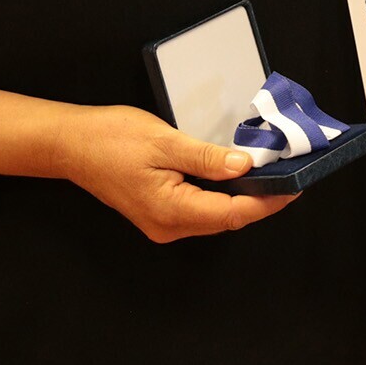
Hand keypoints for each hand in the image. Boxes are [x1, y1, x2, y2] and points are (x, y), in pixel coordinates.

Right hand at [59, 104, 294, 242]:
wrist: (71, 144)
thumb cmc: (111, 139)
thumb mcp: (165, 142)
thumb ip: (207, 158)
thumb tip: (246, 167)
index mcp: (171, 211)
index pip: (232, 214)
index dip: (267, 202)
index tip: (294, 187)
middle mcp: (168, 226)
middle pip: (227, 219)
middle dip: (260, 200)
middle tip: (289, 175)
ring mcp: (163, 223)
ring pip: (215, 215)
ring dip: (243, 197)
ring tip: (270, 174)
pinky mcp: (160, 212)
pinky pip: (201, 208)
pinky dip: (222, 194)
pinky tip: (237, 176)